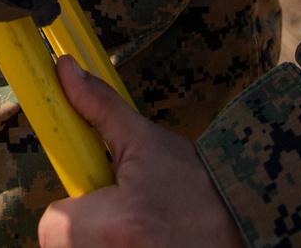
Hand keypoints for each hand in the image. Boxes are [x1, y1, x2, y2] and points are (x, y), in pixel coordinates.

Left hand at [38, 55, 245, 247]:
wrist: (248, 219)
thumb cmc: (198, 183)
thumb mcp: (145, 140)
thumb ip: (99, 107)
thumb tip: (65, 70)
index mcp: (117, 224)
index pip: (52, 227)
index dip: (66, 209)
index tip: (90, 194)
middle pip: (65, 246)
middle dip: (82, 229)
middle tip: (116, 211)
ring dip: (99, 240)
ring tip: (134, 227)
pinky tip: (143, 239)